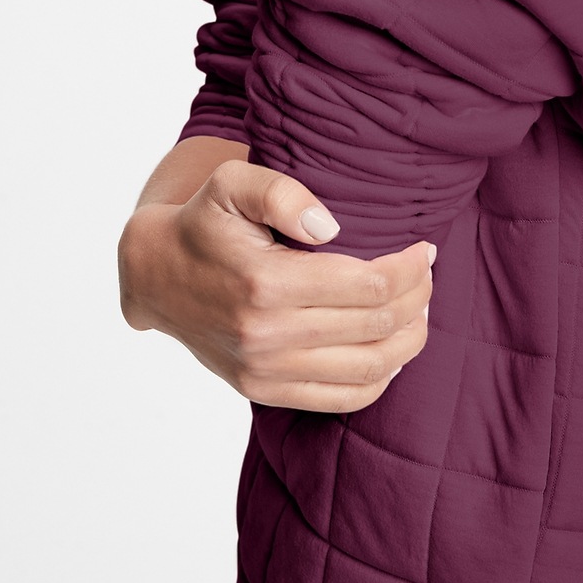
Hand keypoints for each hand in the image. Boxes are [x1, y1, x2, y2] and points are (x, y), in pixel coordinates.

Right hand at [118, 150, 434, 412]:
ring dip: (409, 340)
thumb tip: (330, 226)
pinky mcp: (263, 390)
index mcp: (266, 283)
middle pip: (377, 326)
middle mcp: (267, 335)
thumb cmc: (203, 221)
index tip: (424, 249)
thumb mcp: (232, 183)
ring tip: (420, 309)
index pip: (370, 285)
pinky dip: (380, 379)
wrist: (155, 273)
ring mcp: (265, 371)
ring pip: (369, 370)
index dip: (411, 268)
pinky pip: (341, 399)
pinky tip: (392, 350)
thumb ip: (281, 192)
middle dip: (418, 298)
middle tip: (427, 272)